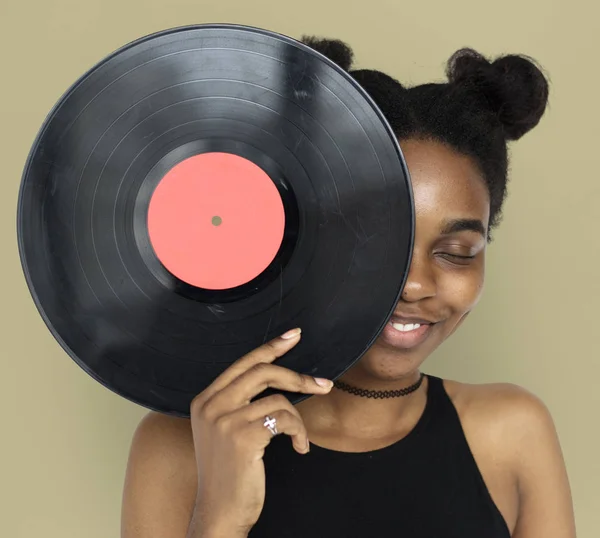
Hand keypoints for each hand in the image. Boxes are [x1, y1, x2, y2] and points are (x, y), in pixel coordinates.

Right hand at [188, 328, 332, 535]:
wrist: (219, 513)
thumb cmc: (229, 472)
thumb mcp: (224, 430)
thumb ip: (239, 402)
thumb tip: (275, 375)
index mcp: (205, 400)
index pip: (243, 363)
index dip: (271, 347)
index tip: (294, 336)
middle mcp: (211, 405)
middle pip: (261, 371)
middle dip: (297, 376)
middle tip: (323, 384)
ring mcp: (225, 420)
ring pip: (278, 400)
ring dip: (297, 420)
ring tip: (298, 438)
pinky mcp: (243, 436)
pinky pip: (285, 420)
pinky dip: (299, 432)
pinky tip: (299, 448)